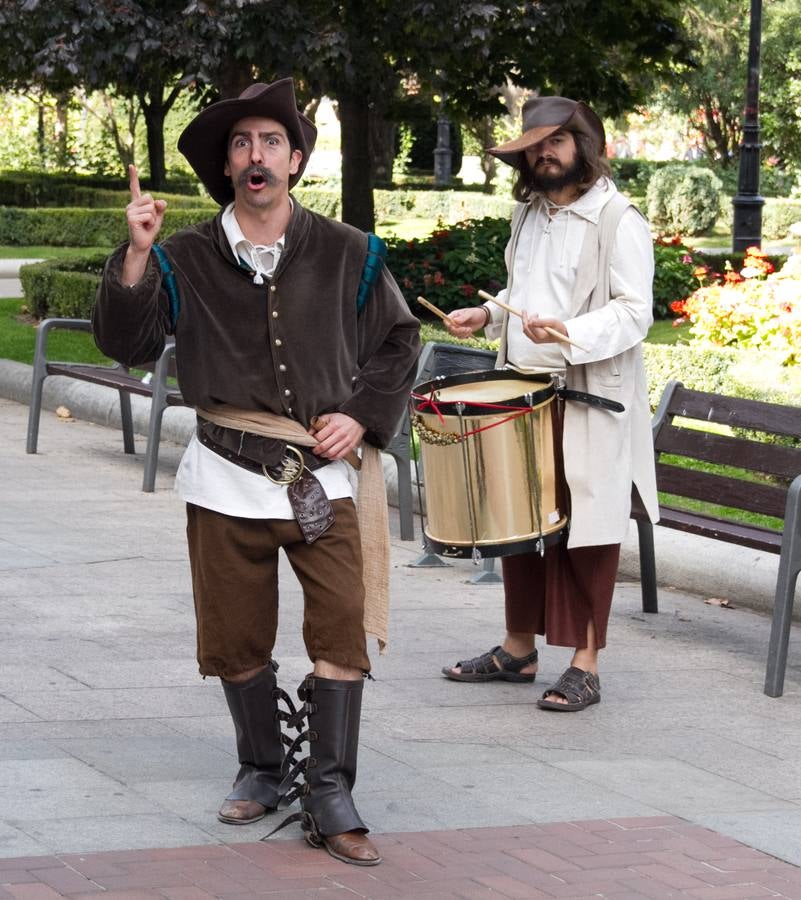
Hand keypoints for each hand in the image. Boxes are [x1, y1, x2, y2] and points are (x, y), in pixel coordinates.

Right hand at [122, 165, 166, 285]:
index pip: (135, 188)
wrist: (143, 244)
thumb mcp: (158, 217)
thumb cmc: (149, 230)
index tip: (131, 165)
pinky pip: (149, 216)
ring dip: (153, 218)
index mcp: (137, 203)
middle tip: (148, 221)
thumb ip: (160, 208)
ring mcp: (129, 211)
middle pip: (150, 198)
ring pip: (151, 208)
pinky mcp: (131, 218)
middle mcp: (131, 205)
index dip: (133, 176)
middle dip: (154, 210)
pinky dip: (151, 223)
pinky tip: (144, 227)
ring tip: (146, 224)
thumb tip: (161, 201)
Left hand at [310, 413, 365, 460]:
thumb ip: (318, 423)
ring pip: (331, 453)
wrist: (358, 420)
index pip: (319, 437)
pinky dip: (333, 457)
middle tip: (315, 450)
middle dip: (317, 450)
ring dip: (324, 455)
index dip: (313, 441)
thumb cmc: (343, 419)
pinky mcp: (351, 446)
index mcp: (333, 426)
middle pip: (324, 446)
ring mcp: (346, 441)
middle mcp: (340, 433)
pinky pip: (340, 455)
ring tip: (321, 453)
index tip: (312, 442)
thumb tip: (309, 432)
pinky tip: (330, 455)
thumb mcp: (329, 417)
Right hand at [444, 306, 487, 339]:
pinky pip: (460, 336)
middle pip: (450, 329)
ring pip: (455, 334)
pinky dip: (465, 336)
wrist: (482, 318)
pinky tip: (470, 332)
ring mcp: (457, 327)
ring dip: (463, 334)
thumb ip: (462, 317)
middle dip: (458, 331)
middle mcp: (454, 322)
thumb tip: (455, 321)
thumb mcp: (470, 314)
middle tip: (467, 329)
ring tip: (470, 329)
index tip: (454, 327)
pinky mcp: (461, 332)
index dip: (448, 325)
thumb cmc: (475, 313)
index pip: (446, 320)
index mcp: (454, 315)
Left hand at [522, 312, 567, 344]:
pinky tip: (534, 320)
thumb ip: (541, 321)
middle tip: (525, 310)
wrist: (562, 335)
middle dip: (524, 319)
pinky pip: (527, 331)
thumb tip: (530, 320)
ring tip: (536, 315)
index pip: (529, 326)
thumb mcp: (552, 322)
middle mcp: (536, 339)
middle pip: (525, 328)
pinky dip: (528, 324)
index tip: (528, 311)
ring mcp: (535, 340)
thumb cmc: (558, 327)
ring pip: (525, 330)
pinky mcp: (534, 339)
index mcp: (541, 336)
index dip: (527, 318)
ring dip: (526, 321)